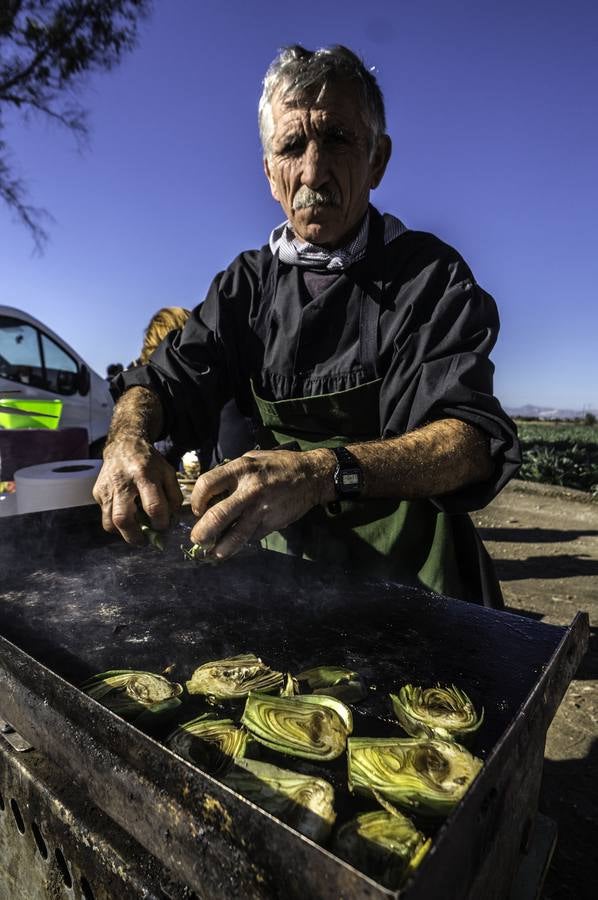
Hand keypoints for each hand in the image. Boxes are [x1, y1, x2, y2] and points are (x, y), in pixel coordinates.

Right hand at [93, 437, 182, 543]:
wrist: (124, 445)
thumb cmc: (150, 462)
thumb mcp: (168, 473)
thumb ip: (174, 496)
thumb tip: (171, 520)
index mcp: (144, 475)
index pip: (153, 507)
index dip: (161, 523)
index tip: (163, 526)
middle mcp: (122, 482)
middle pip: (123, 519)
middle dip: (135, 536)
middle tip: (144, 541)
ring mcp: (106, 488)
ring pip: (109, 522)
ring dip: (123, 533)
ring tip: (135, 532)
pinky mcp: (97, 492)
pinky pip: (105, 516)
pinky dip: (116, 523)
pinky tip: (128, 516)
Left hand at [189, 448, 332, 559]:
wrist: (311, 476)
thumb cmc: (277, 465)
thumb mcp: (251, 459)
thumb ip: (231, 475)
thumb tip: (210, 495)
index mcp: (241, 470)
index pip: (206, 485)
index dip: (196, 500)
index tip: (198, 509)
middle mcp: (249, 490)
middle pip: (216, 516)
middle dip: (201, 532)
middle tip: (197, 538)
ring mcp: (261, 509)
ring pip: (234, 536)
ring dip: (220, 548)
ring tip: (213, 553)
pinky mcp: (271, 523)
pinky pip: (251, 536)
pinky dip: (241, 541)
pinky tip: (237, 542)